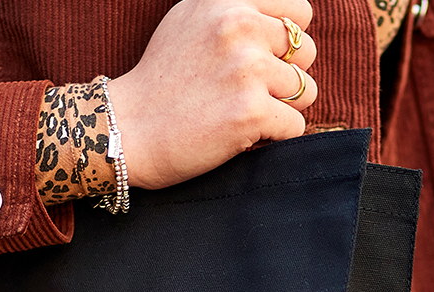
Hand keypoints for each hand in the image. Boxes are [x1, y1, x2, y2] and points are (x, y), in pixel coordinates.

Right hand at [106, 0, 319, 189]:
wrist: (127, 129)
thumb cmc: (162, 80)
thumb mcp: (191, 20)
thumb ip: (235, 10)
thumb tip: (287, 20)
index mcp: (227, 1)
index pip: (298, 11)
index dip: (287, 42)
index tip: (262, 58)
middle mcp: (239, 26)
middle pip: (307, 52)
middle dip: (285, 77)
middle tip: (245, 91)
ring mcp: (247, 68)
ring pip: (306, 90)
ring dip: (281, 108)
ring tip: (239, 111)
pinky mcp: (251, 110)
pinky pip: (295, 126)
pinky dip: (273, 136)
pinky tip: (238, 132)